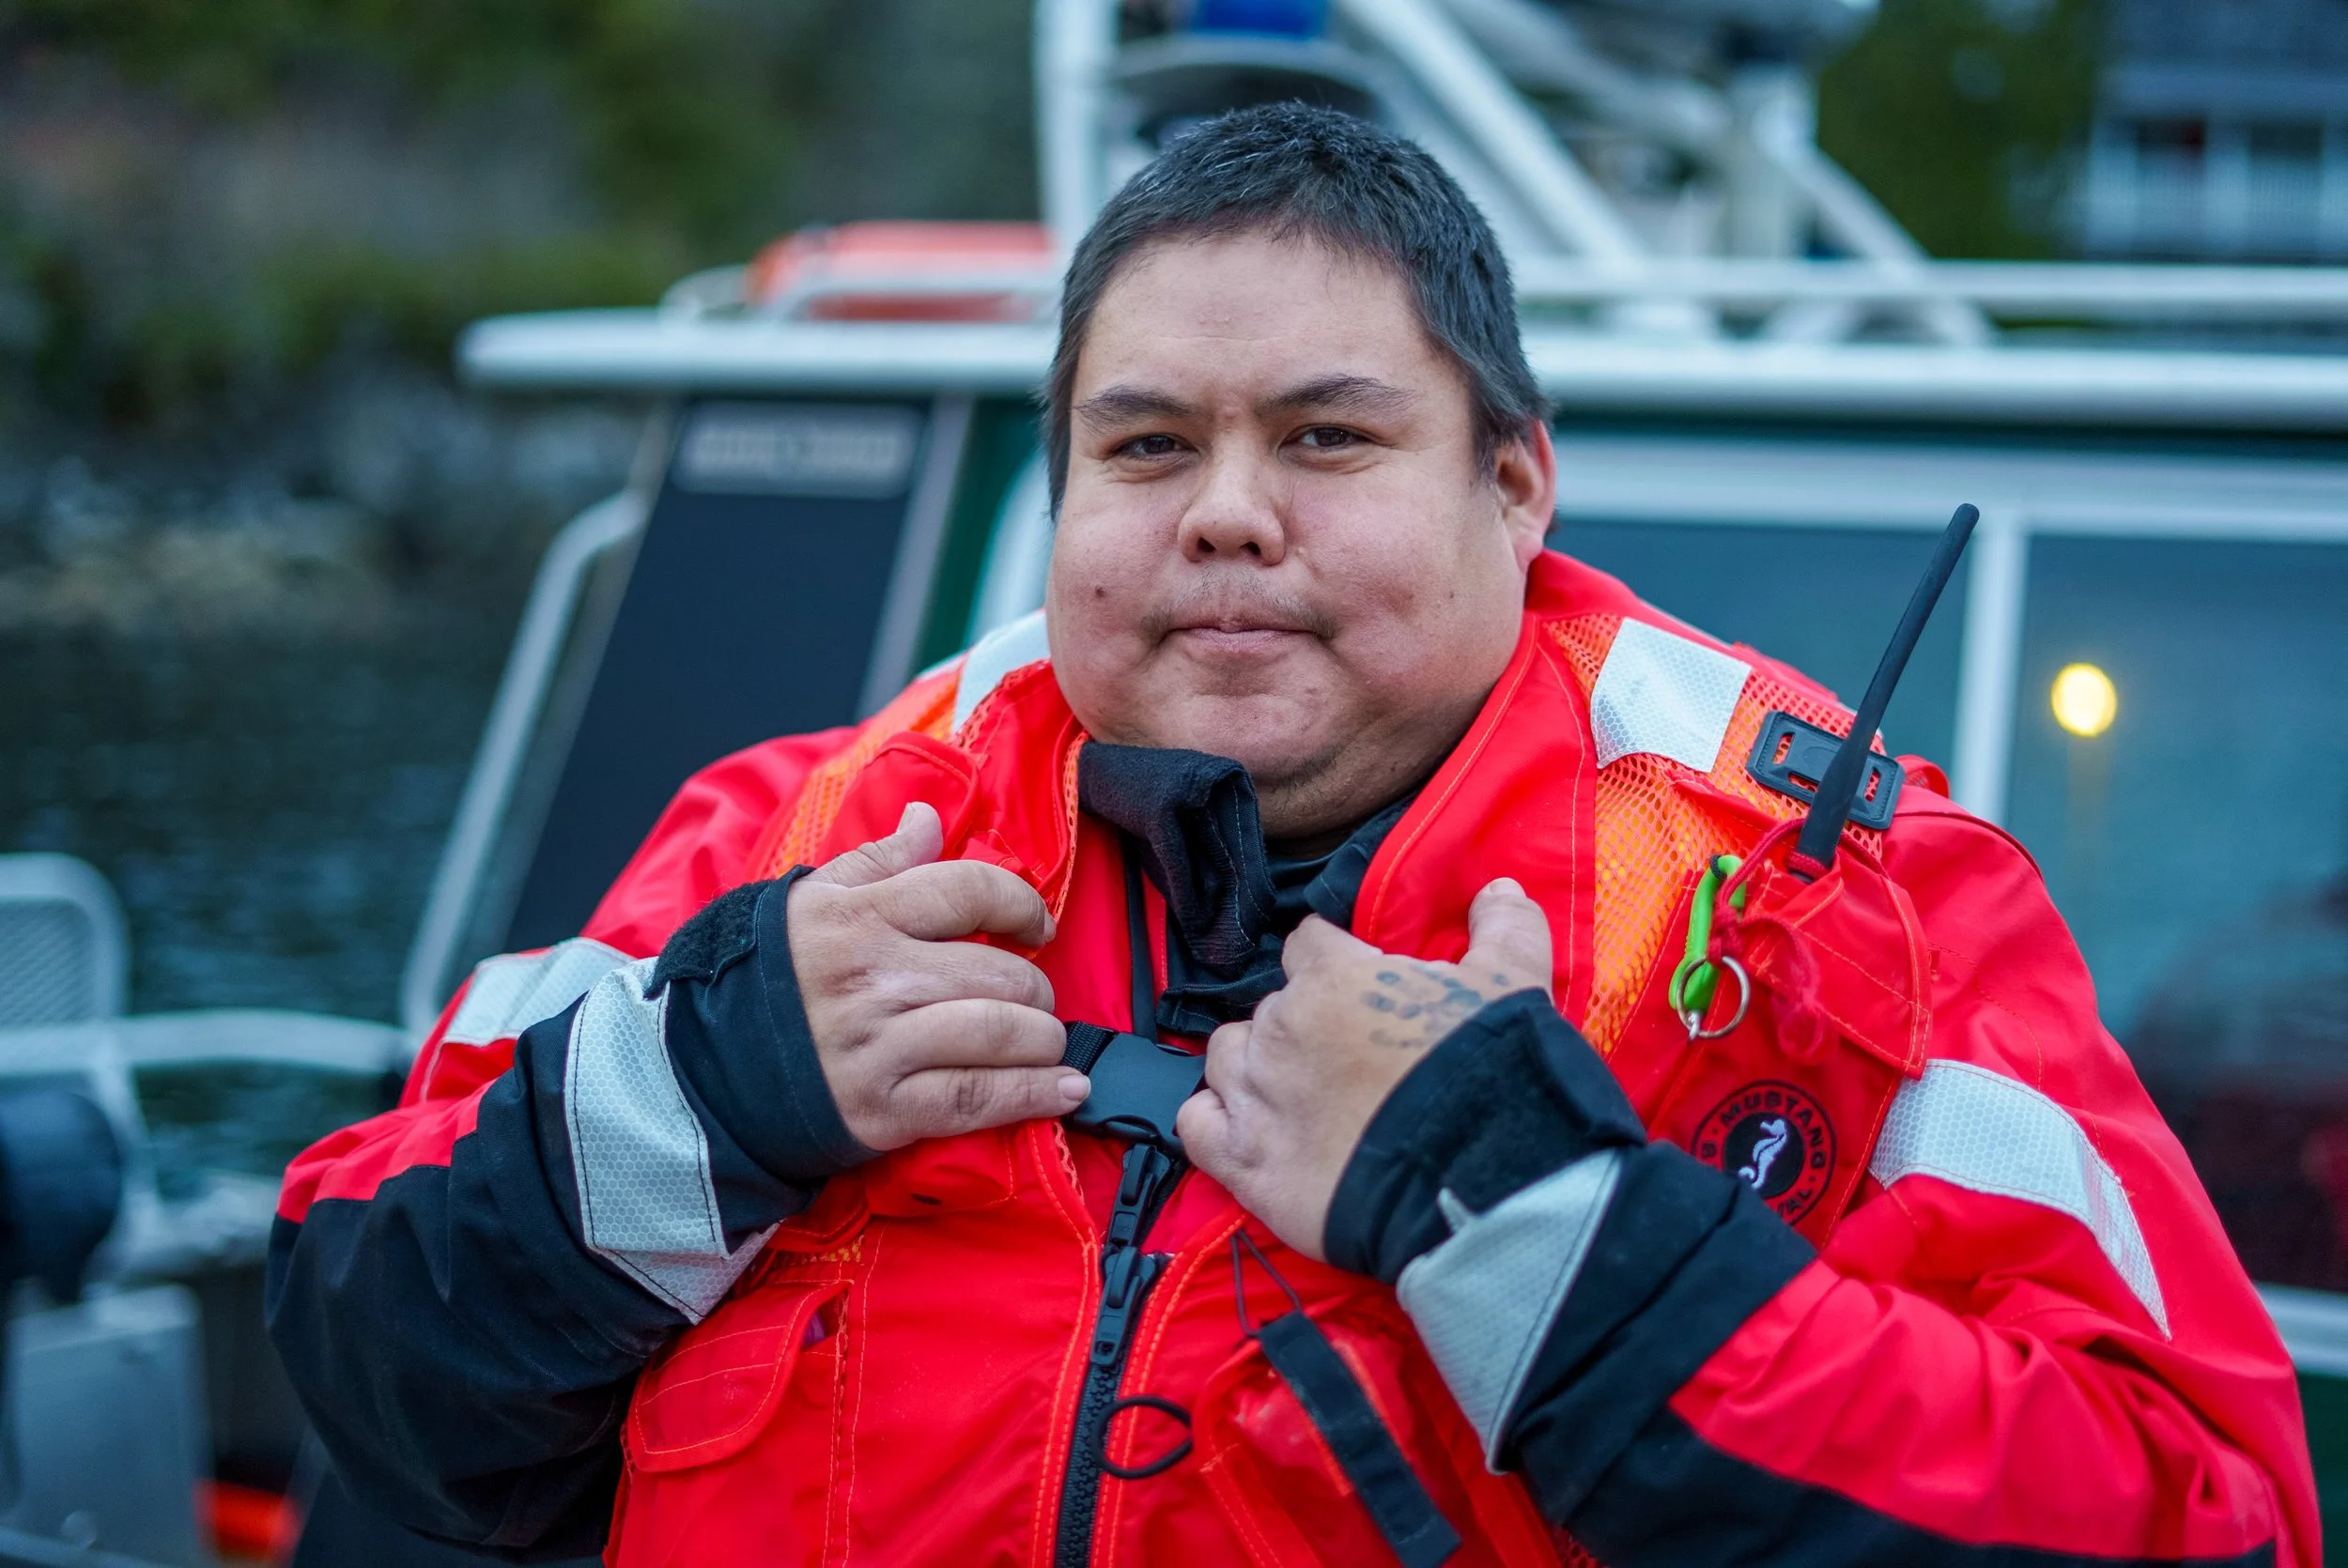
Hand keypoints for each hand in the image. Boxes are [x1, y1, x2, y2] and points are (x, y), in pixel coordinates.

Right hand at [789, 802, 1087, 1150]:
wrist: (702, 1068)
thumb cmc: (766, 977)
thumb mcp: (810, 901)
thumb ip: (878, 860)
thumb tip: (928, 819)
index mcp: (862, 917)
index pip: (971, 891)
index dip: (1021, 906)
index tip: (1035, 927)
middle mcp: (878, 979)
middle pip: (1001, 973)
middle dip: (1035, 987)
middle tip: (1031, 998)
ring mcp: (882, 1046)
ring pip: (1001, 1034)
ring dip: (1042, 1039)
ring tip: (1044, 1041)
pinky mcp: (884, 1109)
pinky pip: (979, 1099)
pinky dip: (1034, 1095)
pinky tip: (1064, 1088)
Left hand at [1177, 879, 1553, 1258]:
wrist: (1478, 1181)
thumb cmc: (1491, 1073)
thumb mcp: (1513, 982)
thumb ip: (1503, 926)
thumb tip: (1499, 887)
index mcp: (1332, 977)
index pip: (1306, 944)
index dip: (1332, 963)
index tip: (1359, 990)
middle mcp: (1279, 1028)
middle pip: (1270, 1007)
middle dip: (1303, 1025)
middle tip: (1348, 1061)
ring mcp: (1255, 1096)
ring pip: (1226, 1057)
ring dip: (1253, 1067)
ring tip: (1298, 1094)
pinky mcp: (1245, 1163)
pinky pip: (1196, 1124)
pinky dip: (1214, 1121)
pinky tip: (1247, 1129)